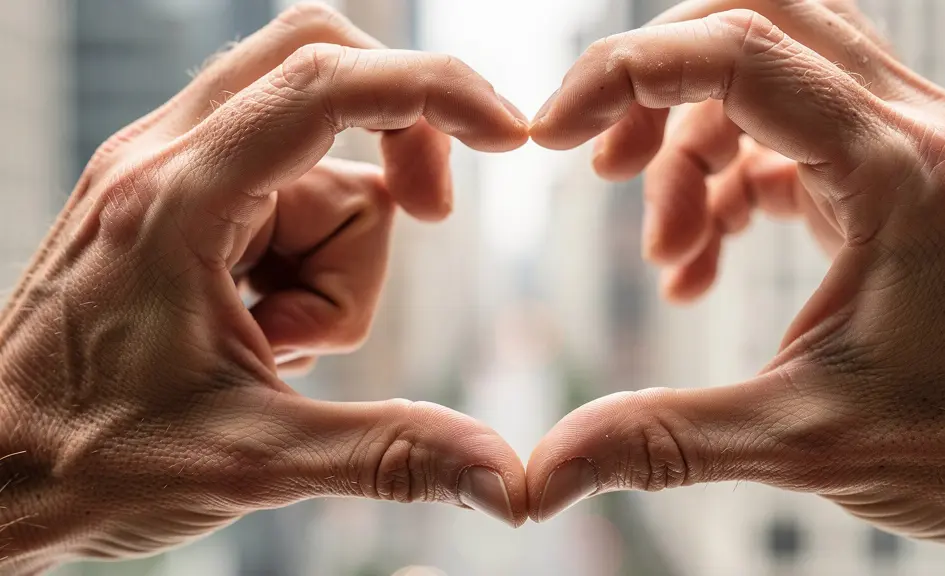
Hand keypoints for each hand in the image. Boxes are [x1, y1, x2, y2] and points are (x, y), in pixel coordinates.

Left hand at [0, 4, 527, 571]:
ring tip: (282, 342)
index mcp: (176, 203)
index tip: (509, 134)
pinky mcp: (174, 200)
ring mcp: (166, 173)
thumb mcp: (251, 462)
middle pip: (321, 63)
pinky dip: (305, 254)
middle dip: (399, 137)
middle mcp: (164, 159)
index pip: (326, 86)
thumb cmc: (85, 462)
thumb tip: (507, 477)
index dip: (433, 93)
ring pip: (314, 154)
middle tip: (433, 218)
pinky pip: (282, 187)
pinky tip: (264, 329)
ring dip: (337, 248)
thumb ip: (389, 455)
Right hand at [527, 0, 944, 565]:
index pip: (740, 55)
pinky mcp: (894, 178)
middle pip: (757, 21)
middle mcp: (913, 132)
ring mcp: (910, 148)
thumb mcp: (800, 441)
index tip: (555, 133)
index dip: (626, 75)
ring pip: (770, 73)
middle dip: (658, 82)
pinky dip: (726, 182)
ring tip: (662, 249)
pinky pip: (788, 135)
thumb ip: (662, 440)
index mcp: (899, 172)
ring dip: (690, 143)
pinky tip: (699, 262)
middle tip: (602, 163)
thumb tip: (543, 470)